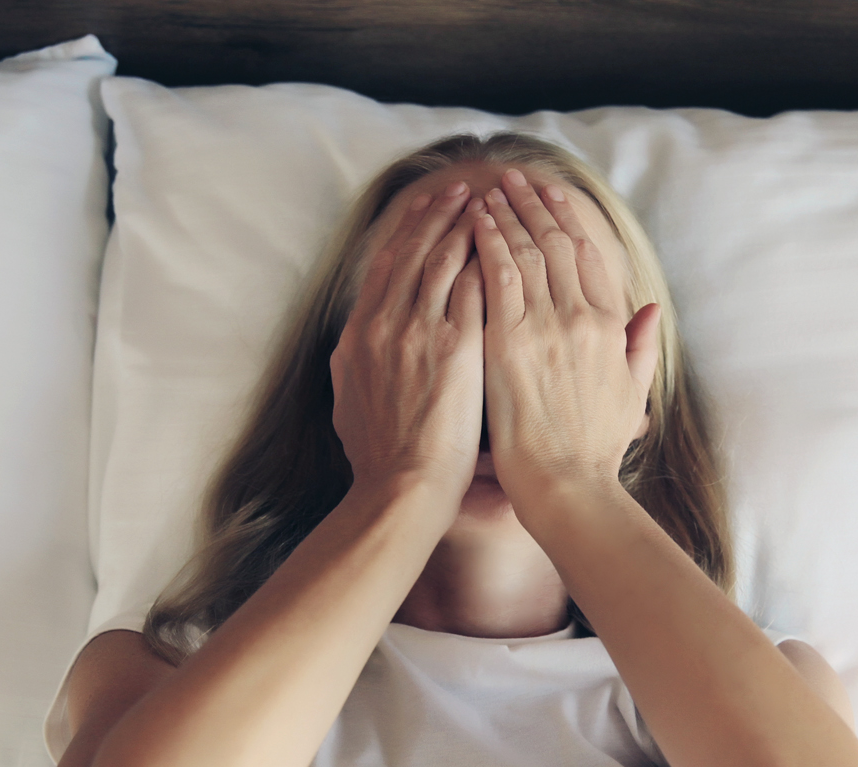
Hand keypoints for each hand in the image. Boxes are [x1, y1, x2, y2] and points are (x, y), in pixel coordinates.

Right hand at [330, 181, 486, 513]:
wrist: (400, 489)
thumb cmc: (382, 459)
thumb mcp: (351, 398)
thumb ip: (359, 364)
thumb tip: (355, 348)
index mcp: (360, 333)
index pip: (387, 266)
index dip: (408, 232)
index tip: (425, 209)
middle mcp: (385, 323)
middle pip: (415, 252)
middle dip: (439, 214)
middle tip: (459, 188)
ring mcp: (418, 332)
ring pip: (445, 260)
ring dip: (466, 225)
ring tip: (486, 201)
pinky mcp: (453, 348)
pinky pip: (474, 288)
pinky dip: (489, 261)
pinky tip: (507, 243)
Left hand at [472, 170, 661, 511]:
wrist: (567, 486)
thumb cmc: (595, 451)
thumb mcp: (632, 395)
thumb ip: (641, 348)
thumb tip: (651, 310)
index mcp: (612, 328)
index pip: (590, 258)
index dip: (569, 221)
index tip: (552, 197)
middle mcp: (583, 318)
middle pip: (557, 243)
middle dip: (533, 205)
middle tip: (514, 178)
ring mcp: (546, 326)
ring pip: (525, 250)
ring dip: (507, 213)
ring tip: (489, 188)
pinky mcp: (510, 340)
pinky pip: (497, 276)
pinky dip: (487, 243)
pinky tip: (474, 221)